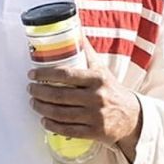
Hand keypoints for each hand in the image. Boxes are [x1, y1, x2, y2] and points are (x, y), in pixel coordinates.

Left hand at [28, 38, 142, 154]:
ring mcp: (95, 116)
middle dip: (39, 92)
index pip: (66, 75)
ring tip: (34, 103)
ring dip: (42, 108)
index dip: (45, 74)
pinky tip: (45, 120)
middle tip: (30, 89)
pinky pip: (68, 130)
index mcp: (97, 79)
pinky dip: (53, 126)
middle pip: (60, 95)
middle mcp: (96, 97)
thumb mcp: (102, 70)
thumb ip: (87, 53)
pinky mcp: (94, 132)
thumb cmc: (111, 90)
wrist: (132, 117)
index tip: (33, 74)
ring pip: (61, 113)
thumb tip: (75, 30)